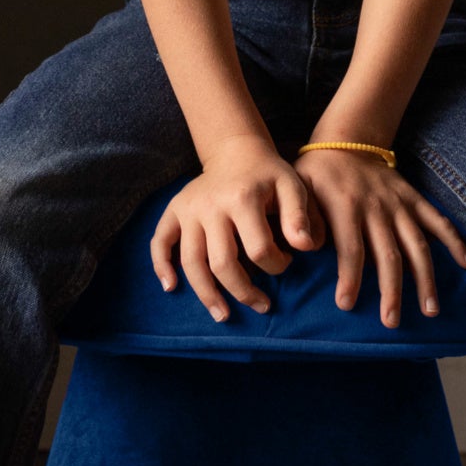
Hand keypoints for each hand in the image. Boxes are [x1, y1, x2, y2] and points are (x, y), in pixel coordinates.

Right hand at [150, 138, 318, 322]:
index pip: (258, 249)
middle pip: (221, 262)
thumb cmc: (269, 175)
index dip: (276, 265)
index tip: (286, 263)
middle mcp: (211, 205)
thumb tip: (305, 248)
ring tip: (223, 315)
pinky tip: (172, 287)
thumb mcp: (292, 187)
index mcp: (242, 198)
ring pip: (191, 261)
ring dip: (206, 294)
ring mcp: (189, 209)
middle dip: (243, 292)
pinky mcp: (174, 210)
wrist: (237, 151)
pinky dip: (161, 266)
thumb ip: (300, 217)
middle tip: (262, 306)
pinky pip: (160, 242)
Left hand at [297, 149, 465, 326]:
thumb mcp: (298, 189)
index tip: (347, 304)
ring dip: (425, 278)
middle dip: (391, 290)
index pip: (350, 248)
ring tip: (430, 310)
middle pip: (388, 254)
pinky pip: (437, 220)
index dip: (350, 277)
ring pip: (416, 245)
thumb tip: (305, 247)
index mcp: (345, 206)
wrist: (346, 140)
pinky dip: (454, 240)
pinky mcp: (413, 198)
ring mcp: (399, 203)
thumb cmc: (316, 172)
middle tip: (391, 321)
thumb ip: (301, 218)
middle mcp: (376, 207)